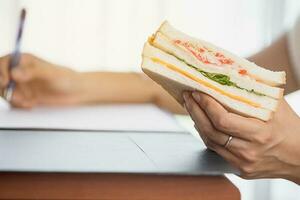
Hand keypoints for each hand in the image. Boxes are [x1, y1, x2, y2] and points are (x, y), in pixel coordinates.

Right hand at [0, 54, 81, 107]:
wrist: (76, 92)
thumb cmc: (66, 78)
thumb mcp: (50, 74)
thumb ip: (33, 72)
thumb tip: (14, 73)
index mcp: (24, 60)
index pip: (3, 63)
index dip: (0, 72)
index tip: (6, 83)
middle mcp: (19, 72)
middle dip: (3, 88)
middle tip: (14, 97)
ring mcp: (21, 84)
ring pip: (4, 91)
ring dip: (12, 98)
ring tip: (27, 102)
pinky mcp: (24, 96)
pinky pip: (12, 101)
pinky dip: (19, 105)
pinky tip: (31, 104)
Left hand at [183, 91, 299, 183]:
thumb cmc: (290, 128)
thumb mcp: (277, 105)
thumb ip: (256, 89)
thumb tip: (232, 72)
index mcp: (260, 134)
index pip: (223, 120)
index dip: (206, 106)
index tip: (197, 93)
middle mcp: (249, 151)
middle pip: (211, 132)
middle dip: (195, 112)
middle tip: (187, 97)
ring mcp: (243, 163)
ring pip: (210, 142)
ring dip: (197, 123)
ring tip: (191, 107)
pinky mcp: (240, 169)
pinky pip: (216, 151)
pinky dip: (206, 135)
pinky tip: (202, 123)